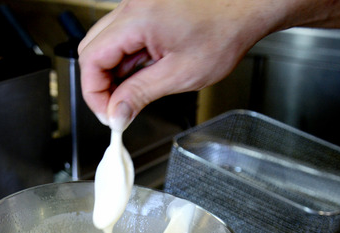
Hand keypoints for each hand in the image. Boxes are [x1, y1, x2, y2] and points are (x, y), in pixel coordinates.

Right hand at [77, 0, 339, 127]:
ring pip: (105, 43)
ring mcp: (138, 5)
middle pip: (91, 49)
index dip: (94, 94)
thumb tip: (116, 114)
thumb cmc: (225, 31)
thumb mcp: (180, 74)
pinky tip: (144, 73)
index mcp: (137, 20)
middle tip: (116, 109)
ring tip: (134, 93)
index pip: (91, 60)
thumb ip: (140, 95)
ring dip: (113, 72)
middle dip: (98, 84)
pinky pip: (123, 35)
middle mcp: (132, 7)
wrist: (248, 6)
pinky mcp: (147, 8)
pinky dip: (126, 58)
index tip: (109, 115)